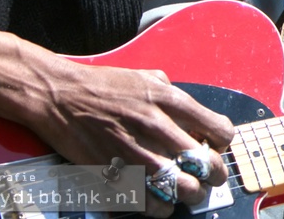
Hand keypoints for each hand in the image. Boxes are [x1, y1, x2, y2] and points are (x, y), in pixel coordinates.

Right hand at [28, 61, 233, 216]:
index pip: (218, 129)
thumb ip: (175, 97)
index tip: (218, 145)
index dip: (223, 142)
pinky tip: (162, 202)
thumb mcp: (149, 77)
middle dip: (215, 174)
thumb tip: (195, 118)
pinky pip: (149, 201)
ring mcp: (136, 152)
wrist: (61, 95)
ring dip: (191, 194)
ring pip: (182, 187)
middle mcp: (157, 126)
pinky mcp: (115, 172)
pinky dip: (161, 207)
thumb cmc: (104, 85)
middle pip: (205, 163)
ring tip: (190, 191)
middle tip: (212, 176)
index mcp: (169, 100)